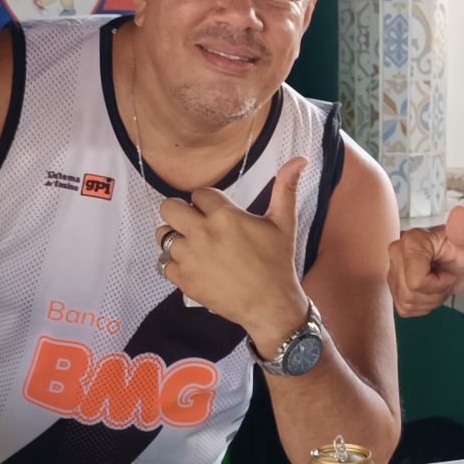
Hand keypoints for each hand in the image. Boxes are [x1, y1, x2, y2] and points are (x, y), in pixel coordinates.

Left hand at [157, 156, 311, 348]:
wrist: (270, 305)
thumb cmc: (278, 263)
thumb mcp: (283, 223)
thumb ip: (285, 188)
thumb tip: (300, 159)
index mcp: (225, 215)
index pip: (199, 194)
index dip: (207, 202)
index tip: (216, 214)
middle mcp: (203, 232)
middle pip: (169, 207)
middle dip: (180, 213)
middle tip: (195, 224)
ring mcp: (190, 256)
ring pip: (162, 235)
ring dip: (175, 238)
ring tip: (192, 246)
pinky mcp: (184, 278)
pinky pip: (164, 263)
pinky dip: (175, 265)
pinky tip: (194, 267)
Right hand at [387, 203, 463, 316]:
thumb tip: (460, 212)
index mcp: (411, 240)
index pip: (416, 281)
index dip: (438, 283)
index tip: (449, 271)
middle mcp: (396, 252)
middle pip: (410, 293)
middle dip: (435, 292)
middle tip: (447, 277)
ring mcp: (393, 270)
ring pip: (407, 303)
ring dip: (431, 300)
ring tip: (440, 282)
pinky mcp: (394, 286)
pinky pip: (405, 308)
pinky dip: (424, 305)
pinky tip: (432, 290)